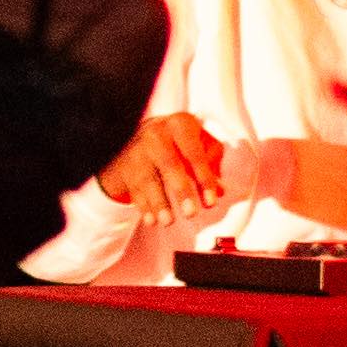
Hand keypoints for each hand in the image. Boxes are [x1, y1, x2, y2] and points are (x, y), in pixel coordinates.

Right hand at [93, 109, 232, 225]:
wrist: (140, 135)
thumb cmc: (178, 142)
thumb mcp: (199, 142)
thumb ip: (212, 165)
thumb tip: (220, 191)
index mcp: (180, 125)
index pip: (194, 152)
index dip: (204, 178)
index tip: (211, 201)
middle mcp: (157, 134)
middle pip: (170, 164)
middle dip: (181, 191)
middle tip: (191, 213)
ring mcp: (138, 150)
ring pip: (148, 179)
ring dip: (159, 203)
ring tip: (168, 221)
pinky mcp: (125, 167)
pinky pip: (135, 189)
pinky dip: (143, 206)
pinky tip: (151, 220)